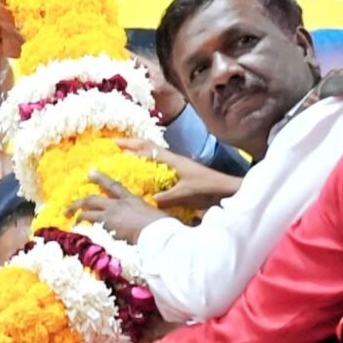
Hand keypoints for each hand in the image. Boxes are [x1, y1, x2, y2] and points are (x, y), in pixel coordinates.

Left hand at [75, 167, 168, 242]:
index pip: (113, 185)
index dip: (100, 178)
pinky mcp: (107, 229)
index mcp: (130, 198)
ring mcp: (110, 217)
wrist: (156, 234)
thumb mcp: (154, 212)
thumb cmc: (161, 224)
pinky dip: (84, 230)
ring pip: (88, 213)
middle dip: (78, 202)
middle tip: (68, 207)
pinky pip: (91, 228)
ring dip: (78, 216)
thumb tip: (149, 215)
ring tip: (71, 219)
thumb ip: (145, 212)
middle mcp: (117, 205)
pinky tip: (78, 232)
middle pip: (92, 200)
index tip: (90, 172)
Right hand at [113, 142, 238, 214]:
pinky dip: (148, 164)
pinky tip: (142, 171)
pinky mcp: (180, 172)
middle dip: (132, 145)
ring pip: (154, 154)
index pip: (148, 149)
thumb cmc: (207, 188)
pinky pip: (159, 164)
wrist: (226, 189)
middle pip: (149, 147)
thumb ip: (167, 196)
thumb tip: (149, 199)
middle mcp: (173, 159)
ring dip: (139, 152)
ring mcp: (177, 164)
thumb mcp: (186, 193)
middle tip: (116, 146)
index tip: (115, 143)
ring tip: (125, 155)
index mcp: (173, 160)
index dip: (131, 145)